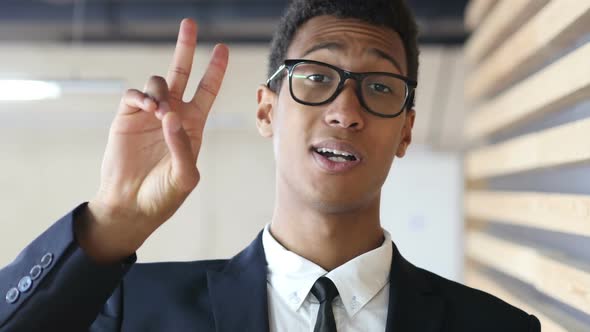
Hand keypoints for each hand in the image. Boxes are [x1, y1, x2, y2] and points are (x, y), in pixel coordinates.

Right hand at [76, 19, 228, 262]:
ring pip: (158, 82)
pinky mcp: (127, 117)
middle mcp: (173, 114)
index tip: (222, 49)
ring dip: (162, 91)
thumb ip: (183, 147)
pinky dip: (142, 96)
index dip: (215, 70)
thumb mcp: (184, 177)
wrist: (131, 205)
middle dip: (186, 48)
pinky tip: (148, 109)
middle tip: (190, 23)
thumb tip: (172, 115)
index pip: (207, 91)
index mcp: (193, 126)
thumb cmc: (163, 195)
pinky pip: (135, 94)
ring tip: (160, 113)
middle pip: (182, 73)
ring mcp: (150, 114)